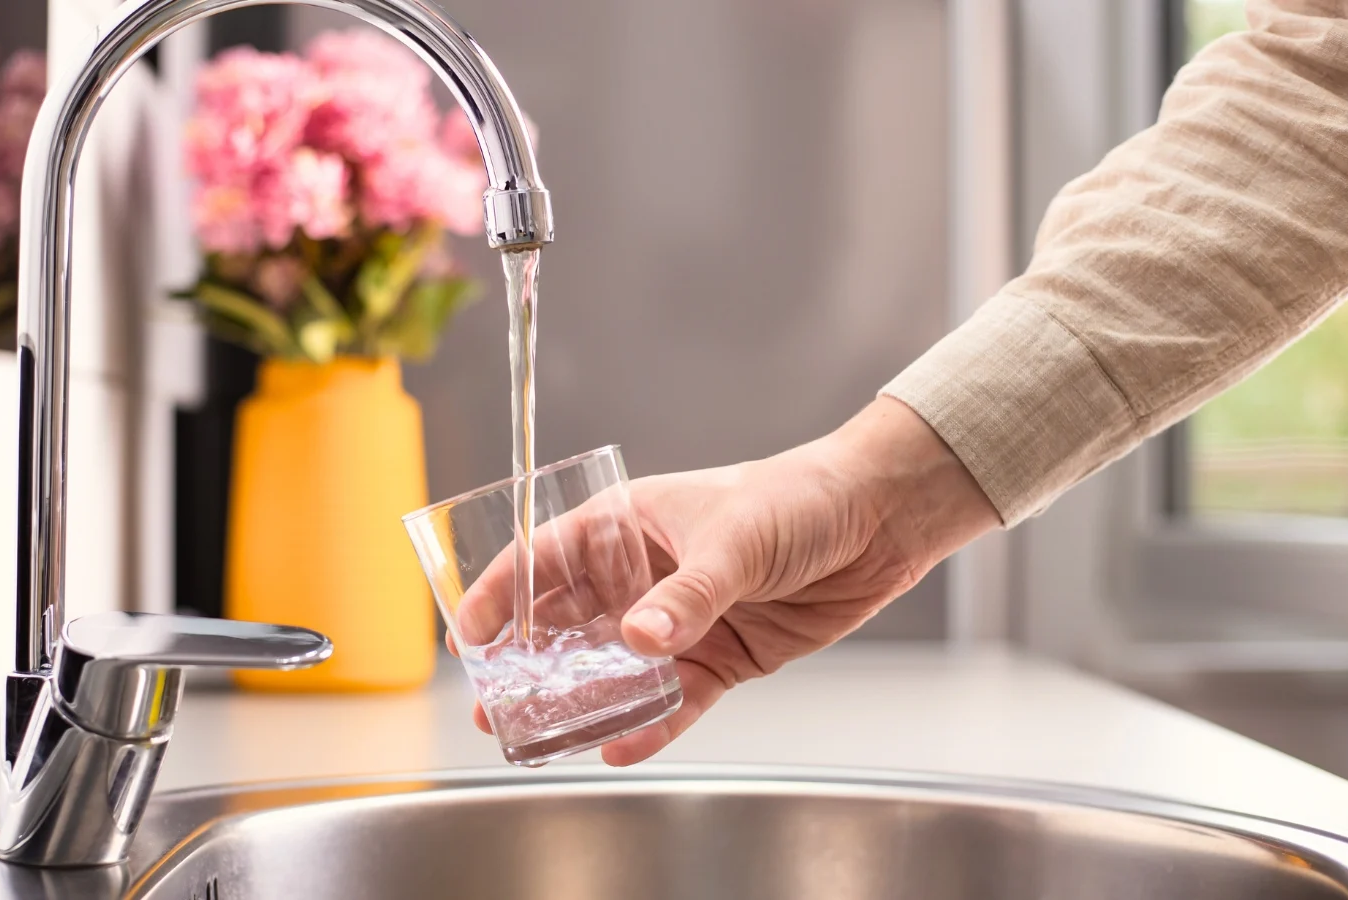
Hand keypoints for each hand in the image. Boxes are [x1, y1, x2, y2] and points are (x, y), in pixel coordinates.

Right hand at [450, 397, 999, 764]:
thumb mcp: (735, 538)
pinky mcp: (720, 657)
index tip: (469, 635)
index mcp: (628, 524)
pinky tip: (619, 745)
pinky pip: (673, 698)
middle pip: (568, 623)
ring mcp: (680, 618)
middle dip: (527, 664)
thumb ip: (688, 594)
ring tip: (537, 735)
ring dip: (578, 701)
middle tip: (491, 702)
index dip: (502, 593)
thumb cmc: (798, 497)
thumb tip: (642, 639)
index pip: (545, 556)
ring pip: (614, 669)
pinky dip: (648, 723)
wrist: (878, 520)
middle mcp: (644, 574)